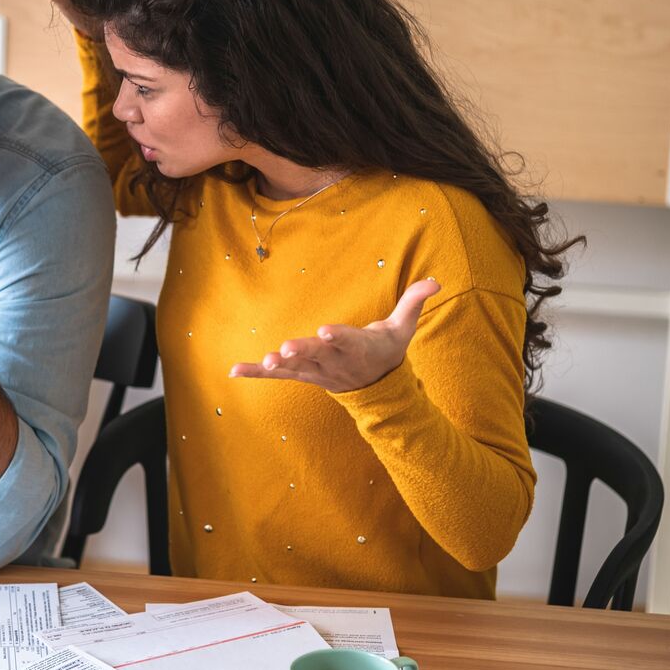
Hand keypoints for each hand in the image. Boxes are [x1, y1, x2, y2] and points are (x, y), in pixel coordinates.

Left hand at [229, 279, 441, 392]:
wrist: (378, 388)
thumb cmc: (388, 349)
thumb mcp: (405, 328)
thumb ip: (415, 302)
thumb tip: (435, 281)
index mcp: (360, 347)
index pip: (348, 341)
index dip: (337, 336)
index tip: (325, 331)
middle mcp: (336, 361)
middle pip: (318, 355)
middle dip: (303, 351)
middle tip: (287, 348)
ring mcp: (318, 370)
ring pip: (298, 367)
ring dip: (280, 364)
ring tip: (265, 361)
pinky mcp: (303, 374)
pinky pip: (277, 376)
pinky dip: (255, 373)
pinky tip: (233, 371)